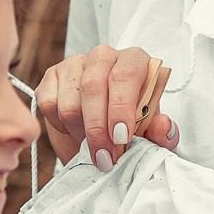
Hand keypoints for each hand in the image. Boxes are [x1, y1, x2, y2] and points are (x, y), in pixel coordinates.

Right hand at [35, 46, 177, 168]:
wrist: (105, 129)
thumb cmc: (133, 125)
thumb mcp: (152, 134)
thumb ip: (161, 132)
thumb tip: (164, 125)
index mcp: (134, 61)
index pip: (126, 75)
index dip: (122, 108)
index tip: (121, 138)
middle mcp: (104, 56)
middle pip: (93, 86)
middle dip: (98, 129)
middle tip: (105, 157)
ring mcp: (75, 63)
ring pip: (70, 102)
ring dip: (80, 132)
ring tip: (93, 145)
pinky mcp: (52, 76)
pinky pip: (50, 105)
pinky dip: (61, 126)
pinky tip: (75, 131)